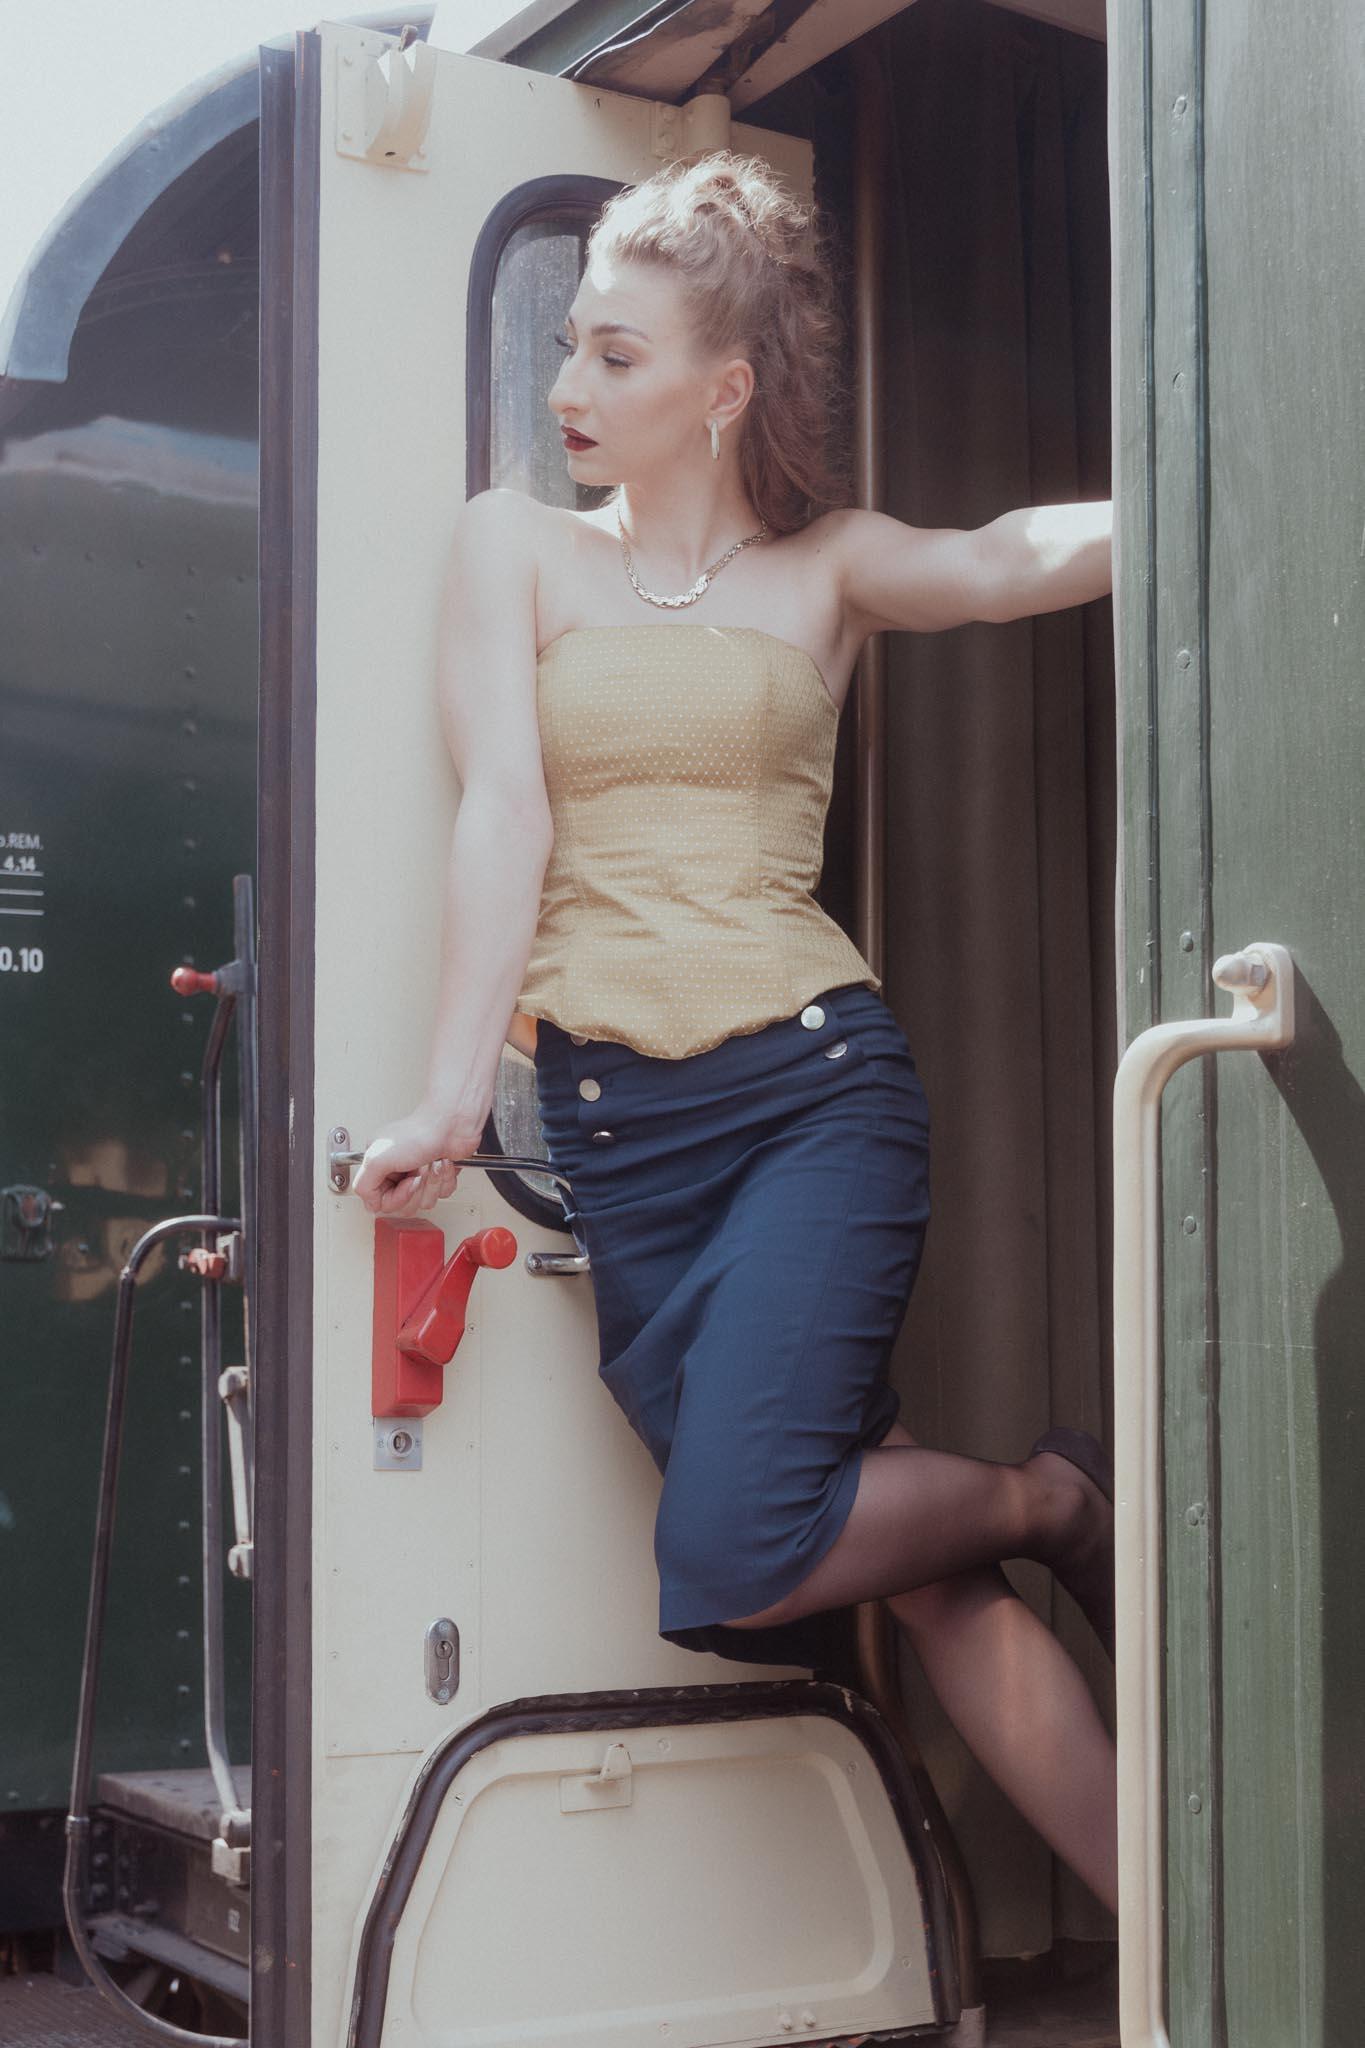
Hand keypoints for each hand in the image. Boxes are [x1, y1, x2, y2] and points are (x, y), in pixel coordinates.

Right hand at [351, 1104, 484, 1217]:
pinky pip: (441, 1193)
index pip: (380, 1201)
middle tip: (418, 1171)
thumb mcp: (378, 1159)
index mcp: (379, 1165)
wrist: (452, 1124)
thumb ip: (364, 1185)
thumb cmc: (419, 1133)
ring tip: (432, 1163)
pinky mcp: (439, 1175)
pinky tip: (444, 1163)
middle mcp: (397, 1170)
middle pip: (404, 1205)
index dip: (395, 1197)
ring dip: (432, 1183)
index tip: (404, 1181)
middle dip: (416, 1190)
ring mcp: (419, 1173)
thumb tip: (371, 1204)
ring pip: (424, 1201)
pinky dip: (445, 1179)